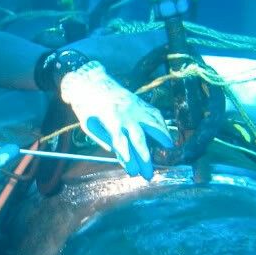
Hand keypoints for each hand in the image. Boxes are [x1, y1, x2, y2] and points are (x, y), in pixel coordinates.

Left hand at [60, 60, 172, 179]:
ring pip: (152, 123)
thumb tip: (118, 154)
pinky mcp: (139, 102)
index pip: (121, 143)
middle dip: (145, 158)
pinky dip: (162, 124)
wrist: (90, 80)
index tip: (133, 172)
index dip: (128, 159)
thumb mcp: (89, 124)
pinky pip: (154, 113)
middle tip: (149, 174)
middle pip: (139, 139)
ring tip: (169, 148)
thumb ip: (104, 139)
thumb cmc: (86, 105)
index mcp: (110, 120)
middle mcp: (125, 114)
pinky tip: (166, 133)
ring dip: (161, 137)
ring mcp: (135, 107)